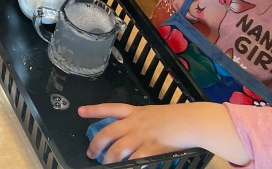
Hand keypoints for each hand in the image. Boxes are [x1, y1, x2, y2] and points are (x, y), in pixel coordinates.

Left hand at [80, 102, 247, 164]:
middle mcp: (134, 122)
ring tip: (105, 164)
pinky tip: (126, 167)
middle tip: (90, 152)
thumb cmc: (177, 117)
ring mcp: (141, 135)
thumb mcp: (154, 114)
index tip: (80, 111)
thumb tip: (132, 131)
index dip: (94, 110)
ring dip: (110, 158)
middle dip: (96, 143)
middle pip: (108, 132)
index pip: (110, 108)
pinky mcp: (151, 148)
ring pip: (118, 149)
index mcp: (135, 111)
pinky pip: (135, 159)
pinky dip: (129, 165)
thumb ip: (142, 121)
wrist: (191, 121)